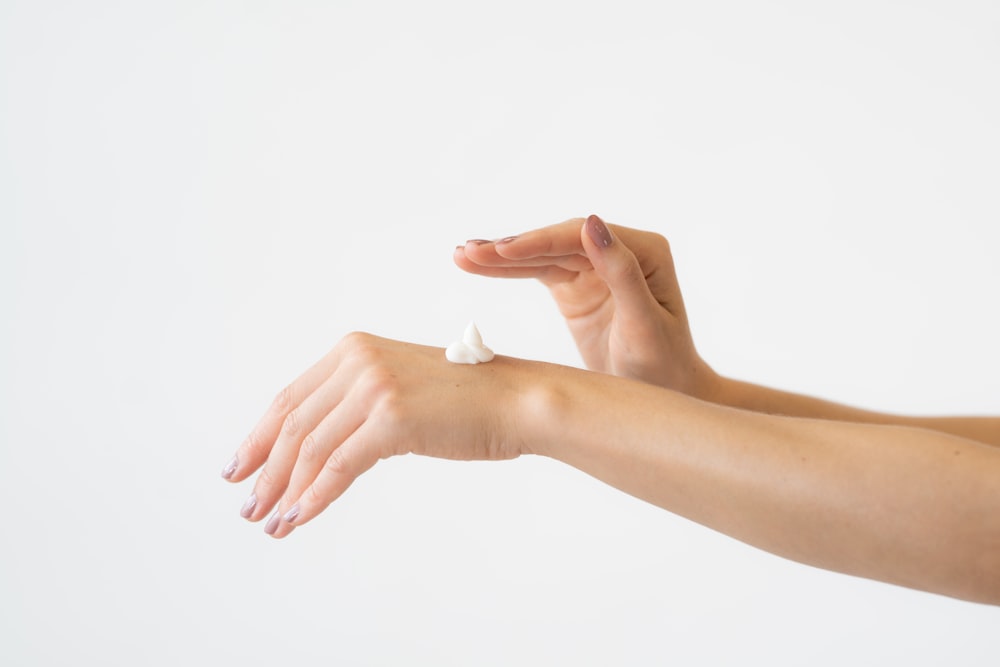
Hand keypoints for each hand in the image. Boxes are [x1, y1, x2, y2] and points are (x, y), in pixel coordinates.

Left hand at [220, 333, 527, 537]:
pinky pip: (339, 465)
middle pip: (294, 424)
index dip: (258, 438)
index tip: (240, 468)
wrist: (516, 400)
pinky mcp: (392, 417)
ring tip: (272, 522)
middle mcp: (358, 361)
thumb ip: (357, 405)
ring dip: (285, 490)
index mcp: (354, 349)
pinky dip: (314, 496)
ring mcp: (375, 387)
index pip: (290, 399)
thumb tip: (314, 452)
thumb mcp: (399, 390)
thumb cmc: (465, 402)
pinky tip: (300, 517)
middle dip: (265, 470)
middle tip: (250, 507)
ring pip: (311, 448)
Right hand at [455, 215, 714, 395]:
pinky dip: (506, 270)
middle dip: (511, 247)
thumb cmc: (663, 367)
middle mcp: (618, 250)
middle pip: (556, 241)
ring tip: (462, 255)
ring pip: (541, 255)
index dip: (539, 241)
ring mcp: (594, 266)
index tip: (503, 249)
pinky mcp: (575, 285)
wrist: (663, 395)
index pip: (581, 238)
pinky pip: (536, 272)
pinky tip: (476, 264)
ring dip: (501, 255)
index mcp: (645, 251)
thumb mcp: (644, 325)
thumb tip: (593, 222)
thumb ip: (622, 273)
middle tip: (469, 252)